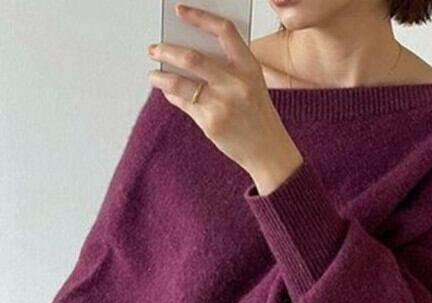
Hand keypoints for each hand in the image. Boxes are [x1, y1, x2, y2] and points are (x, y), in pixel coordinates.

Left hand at [146, 3, 302, 190]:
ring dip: (160, 77)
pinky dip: (173, 97)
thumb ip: (226, 70)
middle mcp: (236, 84)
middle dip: (166, 50)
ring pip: (179, 83)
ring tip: (154, 75)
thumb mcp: (251, 86)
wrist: (269, 152)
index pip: (224, 32)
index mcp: (250, 68)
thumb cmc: (258, 116)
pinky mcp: (211, 124)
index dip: (200, 17)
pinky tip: (169, 94)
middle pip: (192, 58)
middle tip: (154, 49)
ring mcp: (222, 105)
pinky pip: (184, 104)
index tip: (180, 11)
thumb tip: (188, 56)